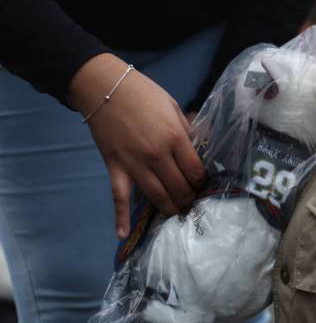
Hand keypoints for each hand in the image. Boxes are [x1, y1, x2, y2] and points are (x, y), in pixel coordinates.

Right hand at [69, 53, 206, 239]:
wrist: (104, 87)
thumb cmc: (143, 93)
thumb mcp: (173, 106)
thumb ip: (187, 129)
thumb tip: (199, 146)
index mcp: (176, 137)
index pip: (196, 171)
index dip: (202, 182)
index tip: (204, 185)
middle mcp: (158, 155)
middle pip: (179, 188)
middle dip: (189, 198)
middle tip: (193, 201)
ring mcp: (135, 164)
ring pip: (157, 196)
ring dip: (169, 208)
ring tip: (177, 213)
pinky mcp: (115, 168)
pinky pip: (118, 197)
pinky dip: (120, 218)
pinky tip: (124, 235)